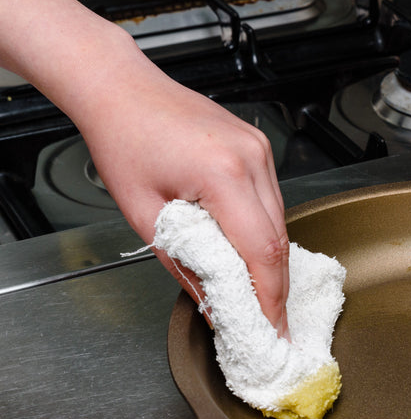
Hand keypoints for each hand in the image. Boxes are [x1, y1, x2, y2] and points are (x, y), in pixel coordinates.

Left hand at [0, 0, 289, 334]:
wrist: (122, 89)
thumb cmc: (123, 140)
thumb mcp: (146, 216)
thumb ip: (186, 266)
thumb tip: (215, 305)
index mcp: (223, 173)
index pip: (262, 251)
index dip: (271, 298)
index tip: (272, 328)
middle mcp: (252, 158)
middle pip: (279, 239)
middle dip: (275, 286)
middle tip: (268, 320)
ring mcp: (260, 150)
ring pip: (280, 221)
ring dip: (269, 259)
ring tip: (254, 290)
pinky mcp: (259, 148)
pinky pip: (272, 200)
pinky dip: (263, 230)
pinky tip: (247, 248)